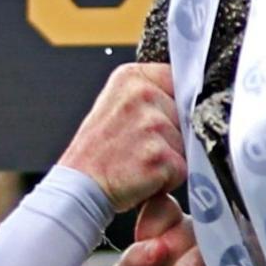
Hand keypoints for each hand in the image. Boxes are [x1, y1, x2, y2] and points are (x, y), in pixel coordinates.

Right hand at [59, 64, 184, 210]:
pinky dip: (167, 179)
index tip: (153, 120)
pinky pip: (182, 168)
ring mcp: (152, 125)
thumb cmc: (97, 152)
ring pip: (185, 143)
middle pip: (186, 115)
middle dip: (171, 135)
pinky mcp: (159, 155)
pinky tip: (141, 175)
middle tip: (138, 145)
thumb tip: (187, 100)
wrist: (78, 187)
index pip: (178, 81)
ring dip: (169, 157)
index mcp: (131, 78)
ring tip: (138, 160)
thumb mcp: (115, 105)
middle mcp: (142, 95)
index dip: (172, 106)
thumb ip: (149, 96)